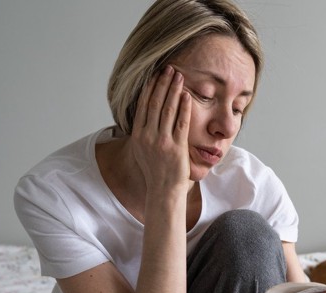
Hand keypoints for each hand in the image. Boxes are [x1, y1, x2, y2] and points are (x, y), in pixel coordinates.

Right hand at [130, 65, 192, 191]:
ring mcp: (162, 141)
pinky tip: (187, 95)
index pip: (144, 105)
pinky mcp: (177, 147)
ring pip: (168, 109)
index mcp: (138, 135)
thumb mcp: (141, 150)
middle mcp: (148, 136)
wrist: (163, 190)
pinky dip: (184, 107)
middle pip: (155, 103)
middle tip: (169, 68)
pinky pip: (181, 123)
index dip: (150, 87)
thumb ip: (143, 132)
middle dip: (163, 83)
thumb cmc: (155, 170)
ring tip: (179, 76)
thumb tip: (144, 115)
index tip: (156, 74)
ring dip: (174, 90)